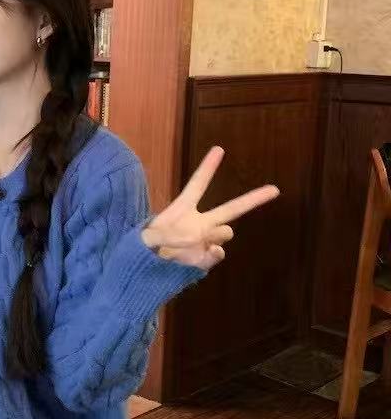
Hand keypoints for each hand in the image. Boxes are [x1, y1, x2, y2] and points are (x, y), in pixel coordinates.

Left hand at [141, 147, 278, 270]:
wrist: (145, 270)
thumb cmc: (144, 247)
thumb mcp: (146, 238)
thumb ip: (163, 237)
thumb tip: (194, 241)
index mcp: (183, 209)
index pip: (198, 184)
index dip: (208, 167)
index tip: (219, 148)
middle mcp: (200, 223)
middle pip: (231, 209)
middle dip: (254, 199)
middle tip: (274, 189)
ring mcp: (206, 241)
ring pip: (226, 233)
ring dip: (212, 236)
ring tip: (185, 244)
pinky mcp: (206, 258)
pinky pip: (218, 254)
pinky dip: (210, 256)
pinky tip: (191, 258)